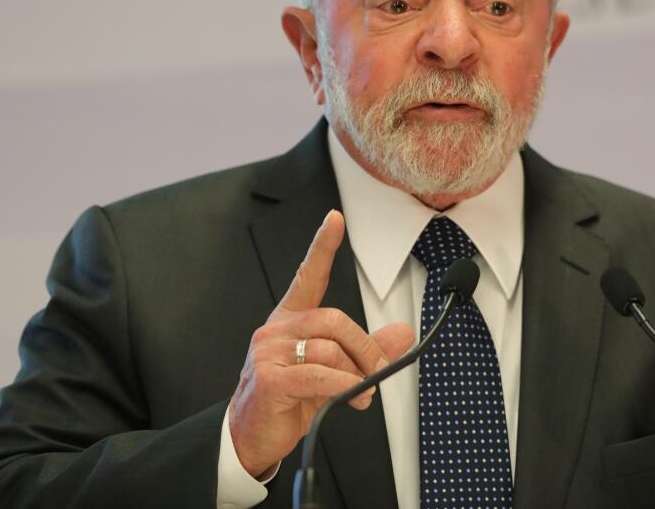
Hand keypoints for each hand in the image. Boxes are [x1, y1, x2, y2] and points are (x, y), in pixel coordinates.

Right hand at [227, 210, 414, 477]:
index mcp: (290, 320)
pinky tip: (349, 397)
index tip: (335, 219)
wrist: (251, 436)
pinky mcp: (269, 380)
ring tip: (360, 394)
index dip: (322, 247)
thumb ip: (366, 350)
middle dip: (364, 347)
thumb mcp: (332, 370)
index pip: (307, 276)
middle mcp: (277, 330)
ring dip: (355, 374)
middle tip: (378, 372)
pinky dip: (342, 385)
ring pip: (329, 348)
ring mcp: (269, 353)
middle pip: (334, 319)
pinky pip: (318, 374)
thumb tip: (403, 333)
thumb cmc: (289, 398)